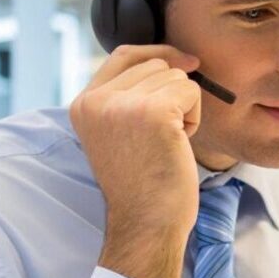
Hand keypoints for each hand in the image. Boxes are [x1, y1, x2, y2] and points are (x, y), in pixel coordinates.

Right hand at [68, 45, 201, 277]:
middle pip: (156, 65)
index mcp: (84, 104)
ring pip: (176, 78)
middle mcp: (98, 100)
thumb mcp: (121, 133)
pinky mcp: (154, 112)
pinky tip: (179, 146)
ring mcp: (124, 104)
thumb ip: (130, 98)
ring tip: (167, 145)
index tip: (186, 63)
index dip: (158, 53)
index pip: (124, 54)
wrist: (147, 224)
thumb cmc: (144, 186)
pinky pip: (191, 91)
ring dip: (183, 109)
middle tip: (163, 138)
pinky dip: (194, 118)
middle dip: (173, 96)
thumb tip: (176, 61)